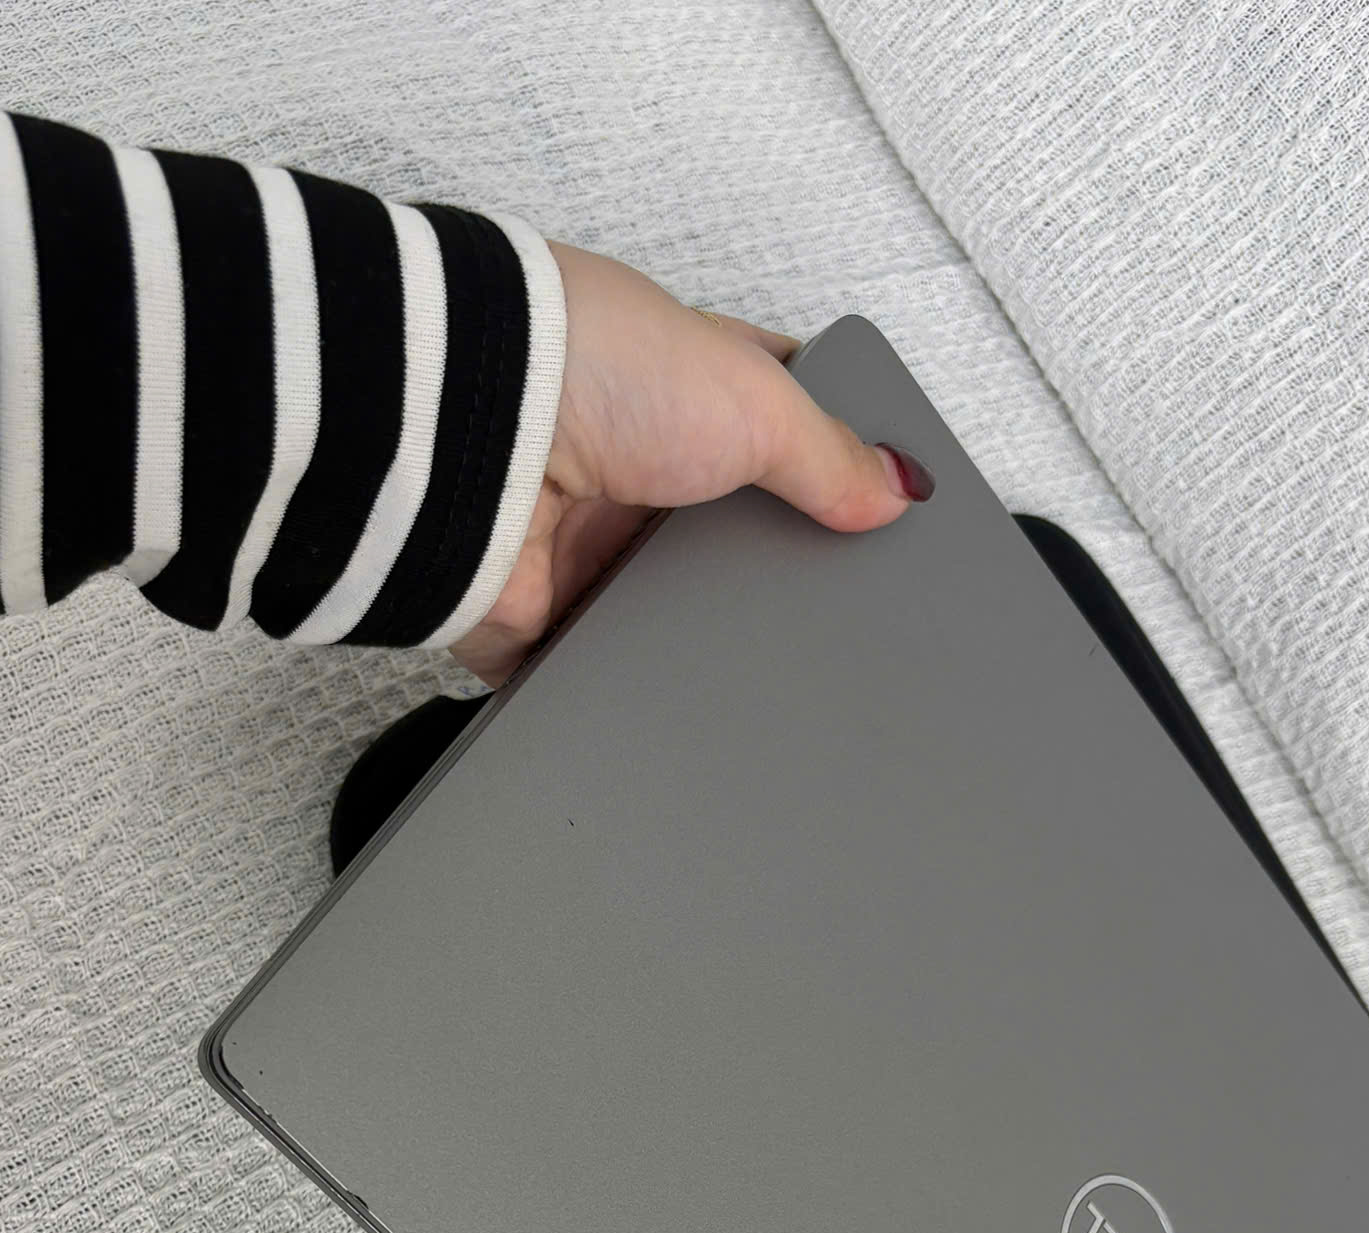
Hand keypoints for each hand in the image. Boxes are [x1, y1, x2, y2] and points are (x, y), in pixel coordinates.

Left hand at [450, 238, 933, 685]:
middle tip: (831, 628)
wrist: (469, 432)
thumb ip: (831, 453)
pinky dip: (616, 698)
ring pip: (658, 618)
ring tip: (771, 698)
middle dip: (762, 578)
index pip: (771, 430)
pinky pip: (584, 678)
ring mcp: (580, 548)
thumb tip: (898, 489)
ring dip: (693, 646)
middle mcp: (630, 470)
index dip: (822, 470)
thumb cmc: (597, 371)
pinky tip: (673, 725)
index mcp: (683, 395)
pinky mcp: (533, 623)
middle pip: (719, 540)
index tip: (874, 519)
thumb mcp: (755, 400)